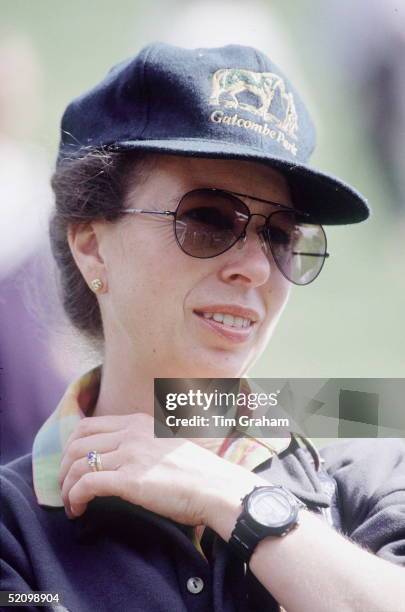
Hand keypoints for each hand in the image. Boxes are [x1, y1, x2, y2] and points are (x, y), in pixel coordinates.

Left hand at [59, 413, 261, 528]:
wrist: (218, 488)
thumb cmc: (198, 472)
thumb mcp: (168, 443)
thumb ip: (145, 441)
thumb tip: (125, 456)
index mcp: (138, 422)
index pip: (88, 425)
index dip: (72, 447)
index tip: (71, 466)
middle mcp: (131, 433)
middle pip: (76, 443)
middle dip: (63, 467)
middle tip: (65, 487)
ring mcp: (130, 454)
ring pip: (77, 465)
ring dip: (66, 487)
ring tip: (70, 504)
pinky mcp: (130, 480)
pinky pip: (86, 485)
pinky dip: (74, 498)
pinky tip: (78, 510)